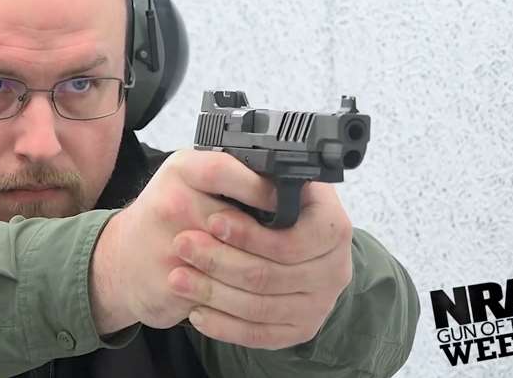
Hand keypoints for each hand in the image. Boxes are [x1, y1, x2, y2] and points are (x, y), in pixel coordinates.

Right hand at [89, 149, 277, 332]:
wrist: (118, 261)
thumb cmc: (165, 216)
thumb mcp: (190, 180)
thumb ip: (230, 177)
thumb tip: (288, 187)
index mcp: (181, 170)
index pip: (226, 171)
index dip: (262, 189)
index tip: (287, 201)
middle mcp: (171, 202)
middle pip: (237, 222)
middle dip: (270, 238)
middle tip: (296, 245)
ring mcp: (169, 244)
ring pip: (236, 262)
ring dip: (263, 269)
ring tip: (283, 270)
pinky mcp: (171, 282)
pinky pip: (223, 290)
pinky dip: (243, 293)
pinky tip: (253, 291)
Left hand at [168, 181, 353, 349]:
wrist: (290, 244)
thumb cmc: (270, 206)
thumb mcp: (273, 182)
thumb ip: (263, 181)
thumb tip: (243, 178)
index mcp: (332, 226)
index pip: (294, 239)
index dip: (250, 234)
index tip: (212, 221)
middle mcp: (335, 267)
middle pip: (270, 274)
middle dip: (219, 259)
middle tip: (182, 245)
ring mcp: (320, 303)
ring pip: (260, 306)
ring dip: (213, 292)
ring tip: (177, 278)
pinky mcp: (300, 329)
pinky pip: (260, 335)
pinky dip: (224, 325)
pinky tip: (197, 312)